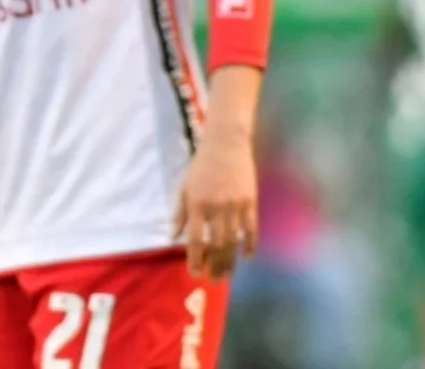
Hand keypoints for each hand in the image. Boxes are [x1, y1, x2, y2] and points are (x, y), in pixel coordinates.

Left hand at [173, 129, 258, 278]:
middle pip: (216, 245)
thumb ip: (180, 213)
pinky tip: (245, 257)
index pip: (194, 238)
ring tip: (226, 274)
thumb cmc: (201, 166)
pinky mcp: (250, 203)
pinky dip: (249, 245)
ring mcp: (235, 206)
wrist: (226, 145)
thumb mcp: (185, 186)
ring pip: (234, 242)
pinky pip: (251, 230)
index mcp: (197, 204)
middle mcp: (216, 208)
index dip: (195, 258)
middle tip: (213, 280)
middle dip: (214, 265)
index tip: (194, 272)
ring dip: (230, 261)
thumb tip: (173, 236)